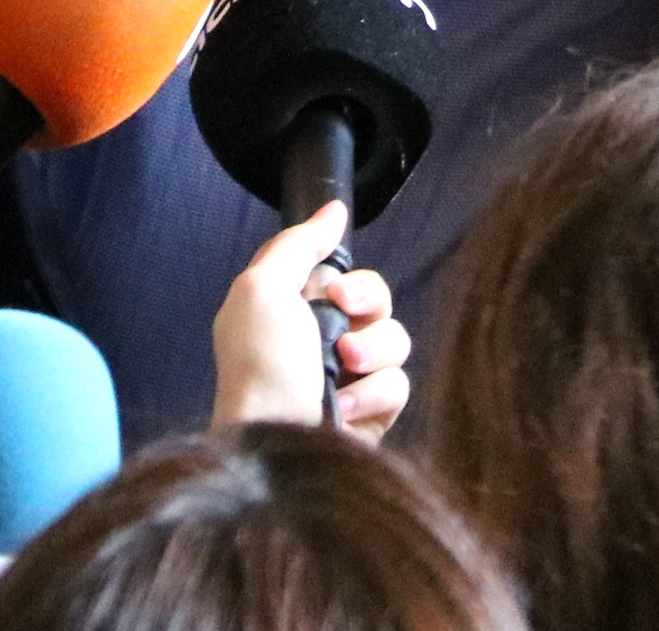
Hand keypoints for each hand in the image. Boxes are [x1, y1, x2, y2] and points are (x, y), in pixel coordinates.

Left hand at [208, 202, 413, 443]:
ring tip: (344, 366)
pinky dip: (375, 392)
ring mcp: (347, 378)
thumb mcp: (262, 288)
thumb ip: (298, 244)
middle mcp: (318, 340)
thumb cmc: (259, 369)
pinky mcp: (370, 414)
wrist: (272, 448)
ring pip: (394, 339)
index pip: (336, 272)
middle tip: (343, 317)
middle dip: (368, 302)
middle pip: (375, 298)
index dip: (344, 273)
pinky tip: (346, 406)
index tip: (333, 285)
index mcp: (288, 308)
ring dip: (372, 349)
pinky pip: (399, 384)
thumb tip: (333, 210)